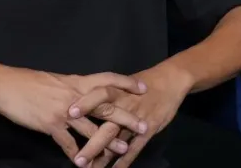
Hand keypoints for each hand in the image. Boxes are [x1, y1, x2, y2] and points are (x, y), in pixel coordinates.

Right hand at [0, 67, 148, 161]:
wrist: (6, 85)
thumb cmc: (30, 82)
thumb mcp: (58, 80)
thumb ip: (74, 87)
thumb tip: (87, 93)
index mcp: (77, 82)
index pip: (108, 79)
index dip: (126, 83)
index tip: (144, 88)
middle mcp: (75, 96)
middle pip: (107, 107)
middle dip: (127, 117)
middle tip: (143, 126)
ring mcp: (64, 112)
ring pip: (92, 128)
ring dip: (109, 141)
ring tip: (124, 149)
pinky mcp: (51, 125)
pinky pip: (68, 143)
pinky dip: (78, 155)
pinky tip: (85, 164)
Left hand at [72, 63, 192, 167]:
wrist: (171, 80)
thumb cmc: (143, 81)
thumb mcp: (123, 83)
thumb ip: (105, 93)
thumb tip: (79, 101)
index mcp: (117, 91)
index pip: (99, 95)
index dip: (85, 103)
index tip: (69, 114)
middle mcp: (125, 106)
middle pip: (107, 125)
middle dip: (92, 144)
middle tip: (78, 160)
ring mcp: (137, 119)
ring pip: (119, 140)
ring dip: (104, 156)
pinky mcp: (148, 129)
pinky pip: (135, 148)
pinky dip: (124, 161)